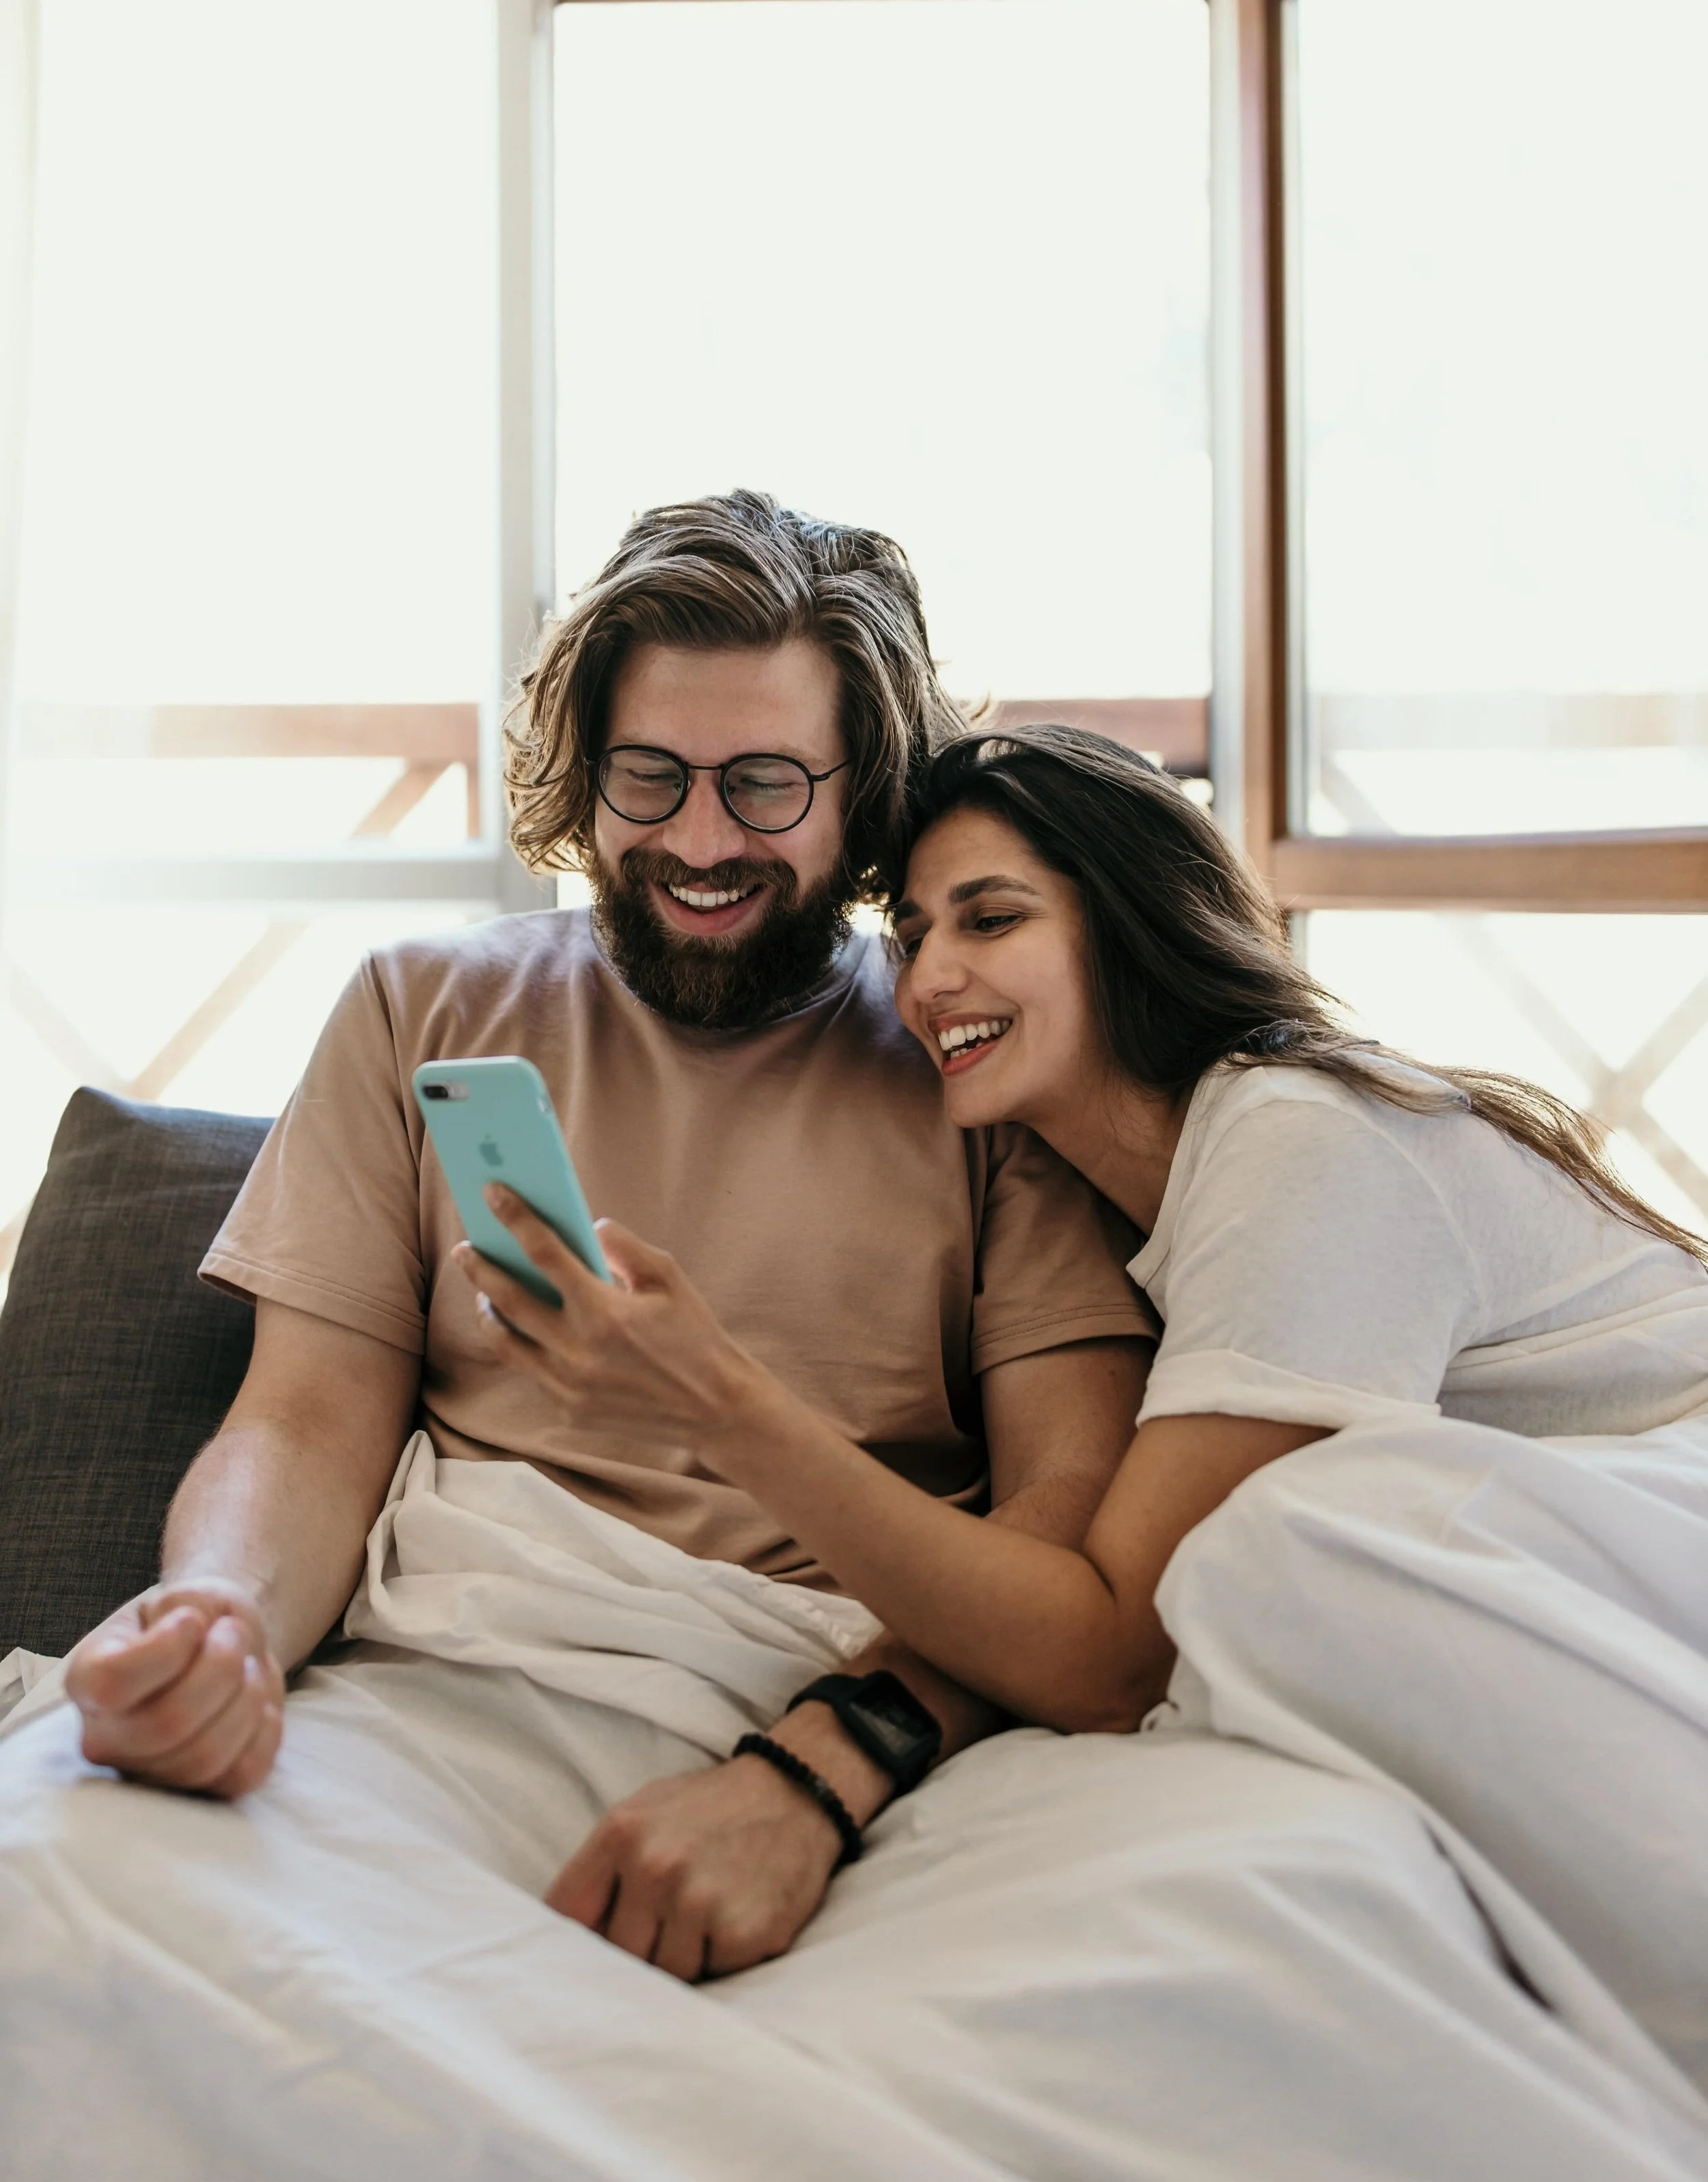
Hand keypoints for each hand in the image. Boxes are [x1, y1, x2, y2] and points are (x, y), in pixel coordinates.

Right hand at [63, 1578, 285, 1796]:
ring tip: (248, 1667)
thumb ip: (188, 1604)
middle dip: (221, 1668)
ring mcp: (150, 1772)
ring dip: (247, 1698)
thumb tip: (199, 1630)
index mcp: (88, 1680)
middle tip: (234, 1635)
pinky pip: (241, 1775)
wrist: (226, 1646)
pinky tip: (261, 1704)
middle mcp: (106, 1736)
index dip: (166, 1649)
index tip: (192, 1621)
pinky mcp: (199, 1790)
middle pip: (167, 1724)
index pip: (112, 1684)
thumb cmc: (198, 1619)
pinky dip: (265, 1732)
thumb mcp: (189, 1595)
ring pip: (204, 1757)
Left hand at [452, 1189, 769, 1468]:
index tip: (492, 1194)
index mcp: (604, 1311)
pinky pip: (530, 1369)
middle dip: (480, 1267)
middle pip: (507, 1299)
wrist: (714, 1408)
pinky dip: (520, 1344)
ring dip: (488, 1311)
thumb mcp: (669, 1280)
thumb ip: (625, 1248)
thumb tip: (589, 1227)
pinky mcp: (569, 1408)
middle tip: (466, 1248)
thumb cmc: (695, 1336)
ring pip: (505, 1342)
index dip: (515, 1218)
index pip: (544, 1253)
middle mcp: (578, 1350)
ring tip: (484, 1292)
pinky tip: (520, 1328)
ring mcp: (568, 1384)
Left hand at [546, 1752, 849, 1982]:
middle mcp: (655, 1868)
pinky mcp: (743, 1934)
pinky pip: (715, 1974)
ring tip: (709, 1911)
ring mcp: (700, 1903)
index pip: (565, 1915)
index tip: (578, 1959)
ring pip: (666, 1973)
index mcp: (621, 1835)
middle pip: (619, 1955)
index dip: (570, 1943)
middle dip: (640, 1947)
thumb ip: (602, 1869)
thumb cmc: (710, 1808)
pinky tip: (738, 1915)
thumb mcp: (644, 1813)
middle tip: (670, 1918)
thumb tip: (567, 1938)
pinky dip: (724, 1956)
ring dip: (684, 1955)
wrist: (795, 1791)